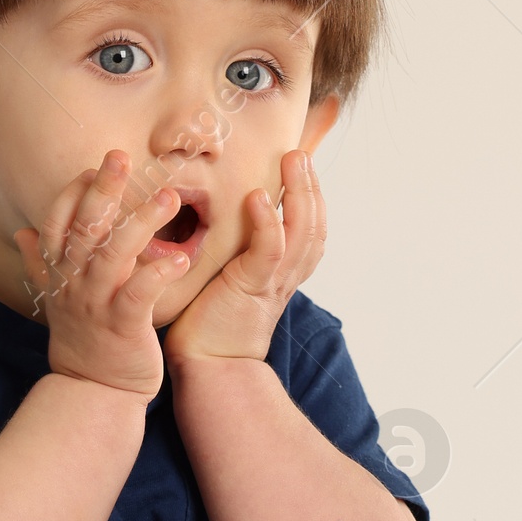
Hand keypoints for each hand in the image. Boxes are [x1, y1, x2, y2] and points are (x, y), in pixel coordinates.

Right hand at [13, 149, 191, 399]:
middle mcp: (75, 284)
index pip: (58, 223)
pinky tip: (181, 258)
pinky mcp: (124, 326)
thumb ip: (41, 264)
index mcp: (61, 273)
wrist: (93, 392)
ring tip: (169, 196)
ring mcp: (98, 304)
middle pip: (85, 229)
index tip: (93, 168)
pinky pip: (139, 294)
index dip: (73, 194)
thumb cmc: (84, 341)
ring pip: (114, 255)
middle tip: (120, 156)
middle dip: (103, 190)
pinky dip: (159, 273)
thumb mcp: (57, 300)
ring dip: (142, 222)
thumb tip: (23, 233)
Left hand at [163, 149, 325, 368]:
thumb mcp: (226, 279)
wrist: (207, 368)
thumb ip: (233, 252)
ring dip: (301, 192)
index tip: (303, 163)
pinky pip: (270, 251)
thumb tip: (219, 222)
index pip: (308, 227)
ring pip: (302, 231)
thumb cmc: (208, 325)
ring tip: (293, 159)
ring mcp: (272, 282)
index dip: (311, 195)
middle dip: (312, 185)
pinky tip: (259, 197)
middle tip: (300, 152)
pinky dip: (269, 222)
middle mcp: (285, 275)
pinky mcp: (253, 288)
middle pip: (314, 224)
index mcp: (281, 273)